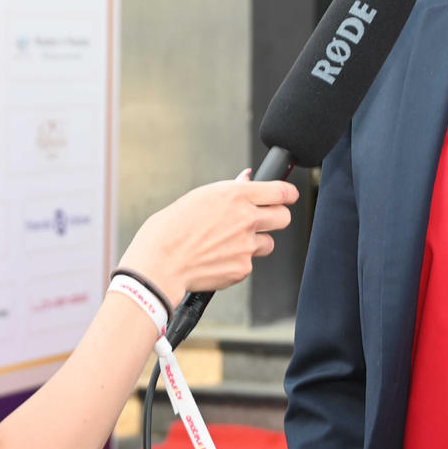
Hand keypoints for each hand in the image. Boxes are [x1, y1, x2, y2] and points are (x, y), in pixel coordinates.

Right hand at [119, 174, 297, 301]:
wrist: (159, 264)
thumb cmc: (169, 229)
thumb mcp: (198, 198)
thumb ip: (228, 190)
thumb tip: (246, 179)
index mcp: (235, 195)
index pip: (280, 191)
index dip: (287, 194)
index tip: (288, 196)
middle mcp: (246, 219)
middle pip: (284, 217)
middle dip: (276, 217)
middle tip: (262, 220)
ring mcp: (247, 246)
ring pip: (268, 243)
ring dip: (255, 242)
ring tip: (228, 244)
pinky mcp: (243, 268)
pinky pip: (249, 263)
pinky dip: (237, 262)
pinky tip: (216, 259)